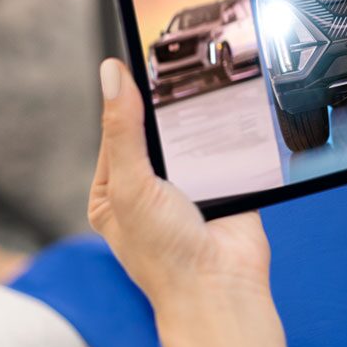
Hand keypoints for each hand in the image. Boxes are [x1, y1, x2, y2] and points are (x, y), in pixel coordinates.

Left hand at [88, 59, 269, 307]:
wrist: (221, 288)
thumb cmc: (164, 255)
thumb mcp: (131, 185)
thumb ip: (122, 129)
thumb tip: (112, 74)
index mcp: (113, 190)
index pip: (116, 130)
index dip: (128, 98)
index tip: (140, 59)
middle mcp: (148, 189)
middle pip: (156, 131)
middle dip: (169, 113)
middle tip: (183, 77)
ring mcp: (188, 188)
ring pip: (192, 138)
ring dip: (202, 125)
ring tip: (211, 102)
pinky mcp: (224, 187)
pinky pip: (226, 151)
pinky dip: (230, 139)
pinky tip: (234, 124)